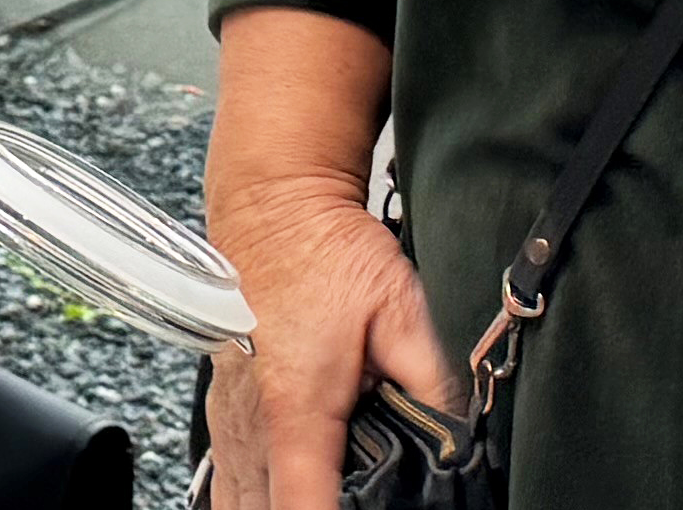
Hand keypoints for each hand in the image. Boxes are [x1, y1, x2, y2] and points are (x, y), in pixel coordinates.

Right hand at [203, 177, 448, 509]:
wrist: (271, 202)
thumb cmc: (326, 250)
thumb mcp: (401, 311)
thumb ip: (433, 383)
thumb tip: (461, 439)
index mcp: (297, 408)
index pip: (300, 505)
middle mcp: (250, 420)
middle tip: (342, 506)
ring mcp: (228, 413)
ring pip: (232, 498)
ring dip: (263, 509)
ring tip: (306, 504)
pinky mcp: (222, 403)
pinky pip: (223, 473)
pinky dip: (243, 497)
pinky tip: (263, 501)